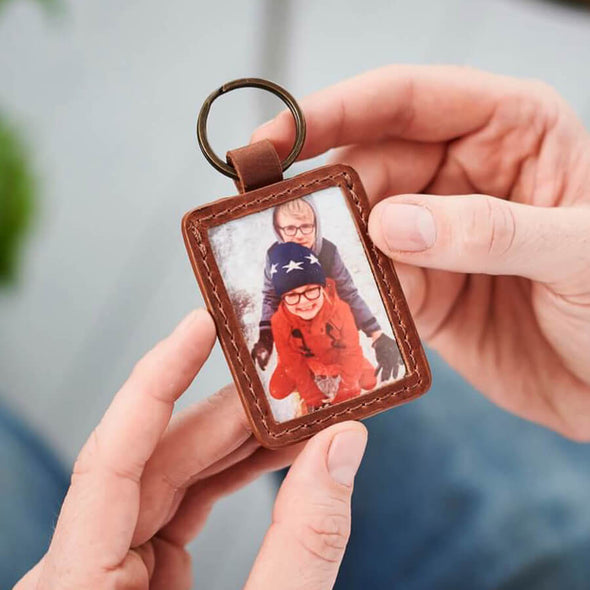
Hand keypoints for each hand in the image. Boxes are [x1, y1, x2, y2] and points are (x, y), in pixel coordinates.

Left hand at [16, 310, 366, 588]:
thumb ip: (306, 542)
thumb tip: (346, 446)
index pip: (112, 456)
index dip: (156, 380)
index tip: (200, 325)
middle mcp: (81, 572)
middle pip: (157, 463)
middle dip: (231, 416)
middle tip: (291, 375)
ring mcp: (109, 574)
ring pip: (172, 481)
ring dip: (240, 445)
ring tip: (299, 411)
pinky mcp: (140, 580)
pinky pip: (182, 509)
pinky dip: (232, 481)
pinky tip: (277, 457)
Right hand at [253, 65, 589, 439]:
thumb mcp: (579, 253)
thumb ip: (488, 231)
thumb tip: (390, 223)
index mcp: (510, 130)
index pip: (408, 98)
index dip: (339, 109)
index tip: (279, 136)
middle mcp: (464, 174)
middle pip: (371, 164)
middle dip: (323, 190)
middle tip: (276, 222)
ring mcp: (438, 233)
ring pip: (361, 224)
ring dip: (328, 244)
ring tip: (292, 264)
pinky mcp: (423, 287)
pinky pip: (372, 280)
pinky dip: (348, 289)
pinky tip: (328, 300)